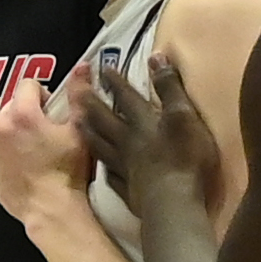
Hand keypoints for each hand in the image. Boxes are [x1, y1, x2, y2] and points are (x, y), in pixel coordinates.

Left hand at [0, 76, 92, 224]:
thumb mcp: (79, 131)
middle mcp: (1, 126)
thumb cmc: (66, 174)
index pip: (29, 84)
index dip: (45, 96)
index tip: (53, 113)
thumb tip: (82, 69)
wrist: (50, 209)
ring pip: (6, 124)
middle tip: (48, 133)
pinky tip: (27, 161)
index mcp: (22, 113)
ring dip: (19, 130)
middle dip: (30, 113)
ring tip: (38, 149)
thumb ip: (79, 95)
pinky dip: (10, 147)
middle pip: (15, 104)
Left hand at [68, 52, 217, 220]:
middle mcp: (127, 142)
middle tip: (77, 92)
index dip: (115, 81)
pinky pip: (111, 175)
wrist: (172, 204)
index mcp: (142, 122)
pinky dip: (104, 168)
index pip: (125, 96)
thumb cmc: (183, 158)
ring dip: (89, 132)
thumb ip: (170, 88)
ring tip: (77, 123)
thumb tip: (156, 57)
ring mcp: (125, 167)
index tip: (103, 68)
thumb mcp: (183, 115)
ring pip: (100, 145)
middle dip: (91, 103)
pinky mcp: (128, 190)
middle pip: (104, 120)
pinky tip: (101, 168)